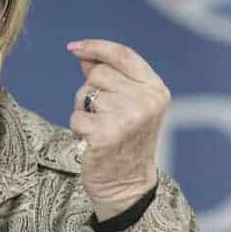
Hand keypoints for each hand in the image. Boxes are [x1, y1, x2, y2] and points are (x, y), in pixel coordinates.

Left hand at [67, 39, 169, 218]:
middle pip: (99, 73)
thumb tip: (83, 54)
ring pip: (85, 94)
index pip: (123, 55)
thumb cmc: (125, 140)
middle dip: (92, 90)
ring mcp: (127, 117)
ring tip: (100, 128)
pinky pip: (77, 117)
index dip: (96, 47)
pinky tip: (93, 140)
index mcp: (156, 90)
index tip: (74, 48)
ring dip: (84, 110)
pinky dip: (78, 128)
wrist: (127, 184)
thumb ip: (110, 76)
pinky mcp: (106, 134)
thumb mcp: (128, 104)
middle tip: (103, 114)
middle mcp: (146, 101)